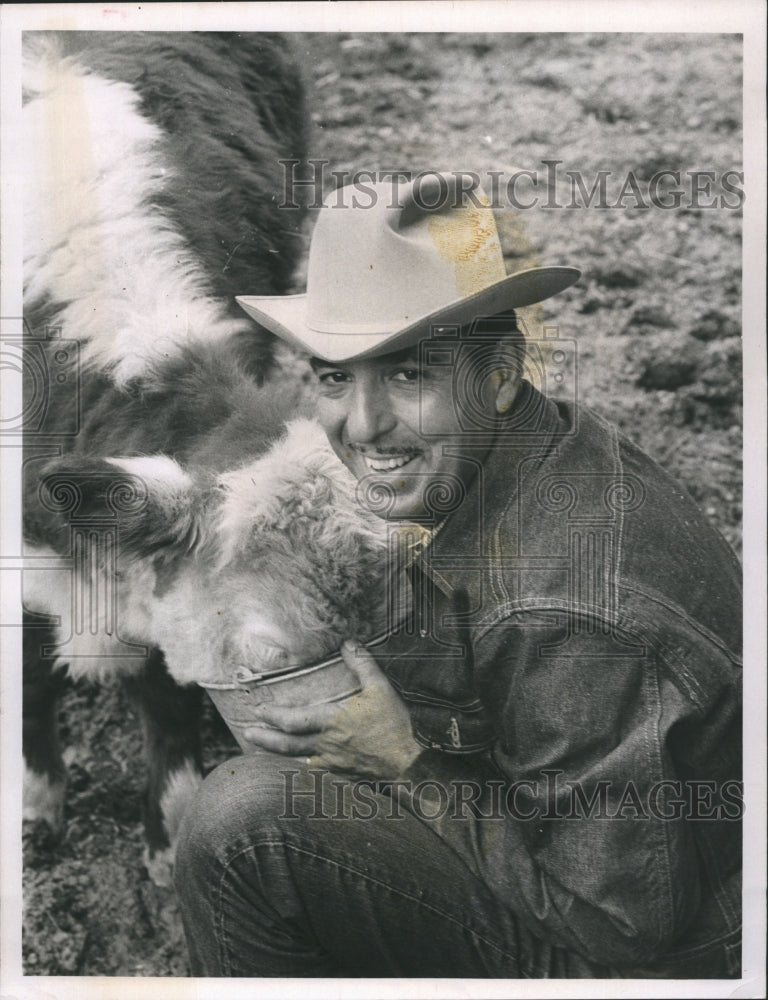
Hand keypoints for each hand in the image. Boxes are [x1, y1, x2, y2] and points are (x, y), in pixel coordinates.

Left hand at [243, 640, 420, 779]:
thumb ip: (362, 664)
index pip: (293, 720)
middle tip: (247, 731)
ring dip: (275, 754)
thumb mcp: (381, 689)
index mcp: (333, 721)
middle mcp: (326, 744)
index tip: (259, 710)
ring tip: (261, 747)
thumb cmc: (394, 726)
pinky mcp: (340, 775)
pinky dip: (296, 767)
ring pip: (295, 760)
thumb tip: (348, 642)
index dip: (273, 715)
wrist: (408, 764)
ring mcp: (331, 763)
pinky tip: (293, 765)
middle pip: (286, 744)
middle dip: (264, 737)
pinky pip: (311, 772)